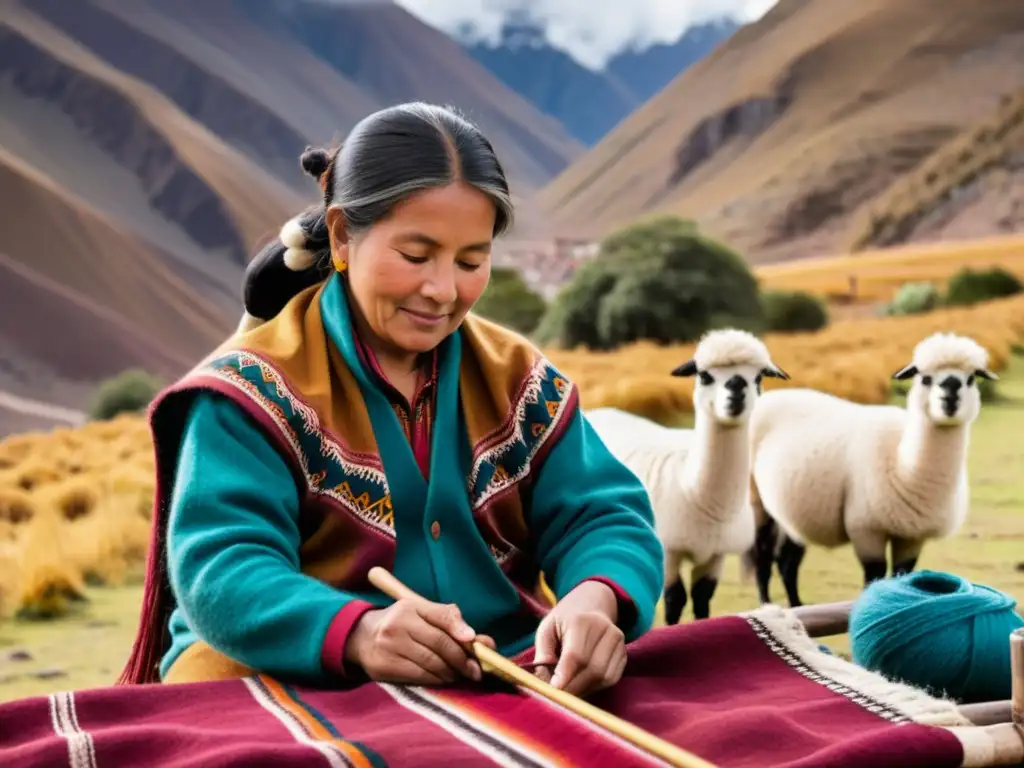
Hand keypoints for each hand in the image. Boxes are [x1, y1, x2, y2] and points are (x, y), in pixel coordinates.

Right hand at [344, 598, 495, 684]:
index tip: (474, 641)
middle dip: (462, 659)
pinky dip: (436, 680)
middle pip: (439, 643)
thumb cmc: (401, 624)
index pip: (441, 616)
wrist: (361, 637)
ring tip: (460, 675)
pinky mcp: (383, 667)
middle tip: (476, 670)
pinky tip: (443, 679)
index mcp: (409, 607)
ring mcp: (388, 646)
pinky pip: (418, 676)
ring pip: (431, 663)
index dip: (459, 629)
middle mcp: (397, 624)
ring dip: (451, 672)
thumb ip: (449, 620)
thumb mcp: (420, 613)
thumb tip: (478, 639)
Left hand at [532, 581, 626, 696]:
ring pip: (604, 677)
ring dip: (584, 690)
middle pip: (592, 669)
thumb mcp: (547, 629)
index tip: (553, 692)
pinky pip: (611, 679)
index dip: (565, 677)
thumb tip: (543, 682)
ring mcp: (618, 642)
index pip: (576, 656)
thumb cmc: (564, 620)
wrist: (592, 604)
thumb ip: (543, 653)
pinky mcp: (624, 653)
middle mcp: (605, 630)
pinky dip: (595, 687)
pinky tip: (582, 686)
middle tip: (557, 698)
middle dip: (574, 688)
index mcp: (582, 621)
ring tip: (568, 692)